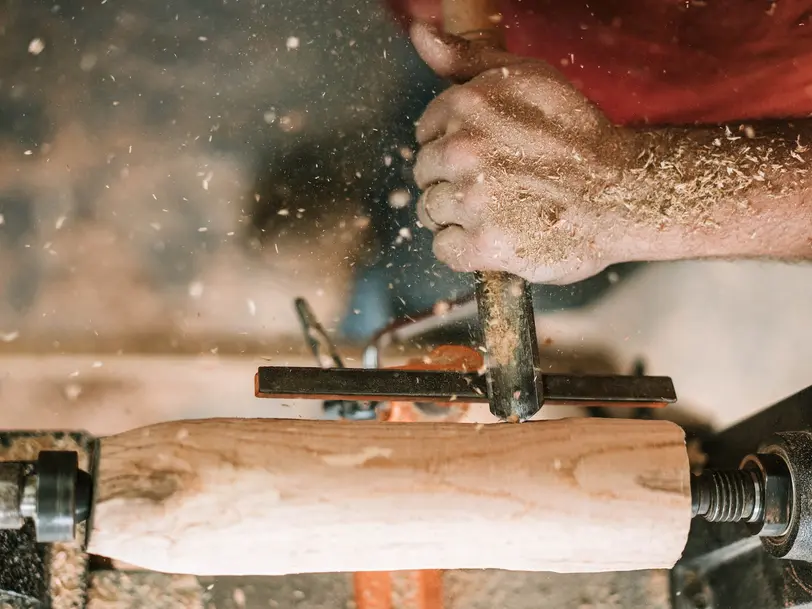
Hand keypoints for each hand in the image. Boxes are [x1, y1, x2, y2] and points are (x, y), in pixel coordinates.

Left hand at [411, 23, 640, 283]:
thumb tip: (419, 32)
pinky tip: (495, 236)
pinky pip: (444, 248)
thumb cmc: (577, 135)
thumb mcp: (528, 77)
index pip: (426, 133)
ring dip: (458, 215)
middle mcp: (463, 150)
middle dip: (452, 180)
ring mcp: (472, 200)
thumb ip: (467, 58)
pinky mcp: (484, 245)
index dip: (453, 146)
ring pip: (430, 211)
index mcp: (468, 105)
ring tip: (499, 210)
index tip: (487, 156)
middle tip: (497, 186)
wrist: (623, 194)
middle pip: (425, 173)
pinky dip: (464, 248)